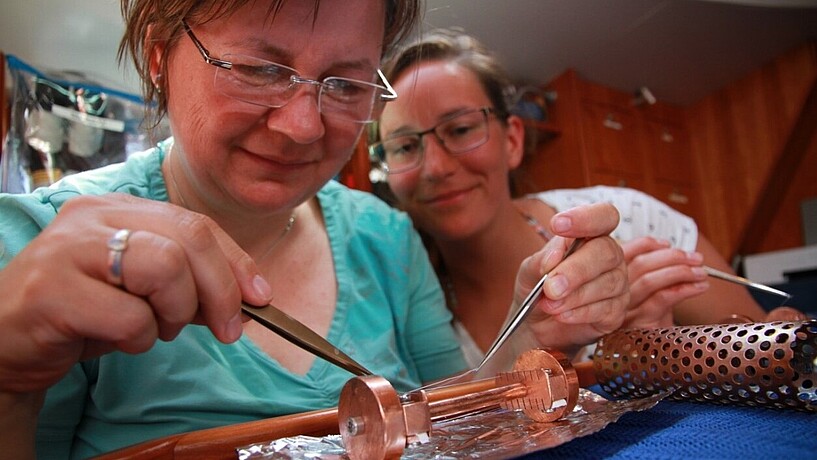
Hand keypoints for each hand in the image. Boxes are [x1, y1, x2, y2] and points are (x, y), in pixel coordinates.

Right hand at [0, 193, 271, 392]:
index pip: (196, 224)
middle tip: (228, 329)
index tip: (261, 297)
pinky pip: (129, 318)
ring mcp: (68, 249)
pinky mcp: (50, 290)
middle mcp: (93, 216)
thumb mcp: (143, 291)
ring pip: (164, 269)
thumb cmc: (82, 313)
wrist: (6, 342)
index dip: (237, 262)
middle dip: (221, 290)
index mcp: (119, 208)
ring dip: (174, 314)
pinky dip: (138, 339)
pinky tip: (116, 340)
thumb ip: (190, 285)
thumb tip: (252, 295)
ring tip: (153, 330)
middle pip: (189, 239)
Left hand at [514, 203, 628, 355]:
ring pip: (607, 283)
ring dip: (573, 295)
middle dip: (575, 269)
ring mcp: (617, 284)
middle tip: (550, 286)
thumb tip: (556, 256)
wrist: (535, 324)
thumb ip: (542, 260)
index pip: (604, 216)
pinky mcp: (616, 312)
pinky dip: (579, 312)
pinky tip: (561, 315)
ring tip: (548, 304)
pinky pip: (605, 309)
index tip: (557, 225)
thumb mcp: (530, 270)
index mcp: (591, 236)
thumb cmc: (537, 288)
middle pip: (606, 251)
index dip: (586, 218)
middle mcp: (610, 256)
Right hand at [620, 237, 708, 328]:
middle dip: (672, 256)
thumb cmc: (652, 326)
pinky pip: (662, 299)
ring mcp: (625, 310)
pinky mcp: (639, 324)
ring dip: (681, 271)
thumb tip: (681, 256)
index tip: (667, 244)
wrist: (653, 360)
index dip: (646, 244)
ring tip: (701, 272)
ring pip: (650, 280)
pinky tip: (698, 287)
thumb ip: (658, 276)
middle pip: (639, 264)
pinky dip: (684, 289)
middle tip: (695, 258)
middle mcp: (614, 295)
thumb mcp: (652, 297)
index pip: (623, 254)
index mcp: (613, 283)